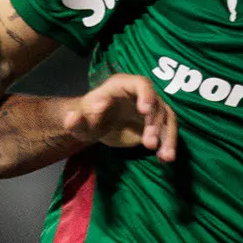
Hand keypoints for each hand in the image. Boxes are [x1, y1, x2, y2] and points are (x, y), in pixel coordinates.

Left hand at [59, 74, 179, 160]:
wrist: (95, 126)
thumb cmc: (86, 119)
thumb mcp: (78, 123)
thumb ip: (75, 121)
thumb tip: (73, 117)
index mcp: (122, 85)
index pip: (141, 83)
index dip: (146, 95)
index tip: (145, 110)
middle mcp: (140, 93)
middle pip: (156, 104)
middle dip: (155, 124)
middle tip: (149, 144)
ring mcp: (151, 107)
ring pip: (167, 118)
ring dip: (168, 137)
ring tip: (165, 156)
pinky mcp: (155, 122)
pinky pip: (167, 131)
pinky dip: (169, 144)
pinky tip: (166, 158)